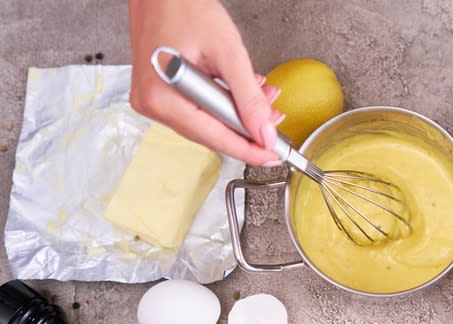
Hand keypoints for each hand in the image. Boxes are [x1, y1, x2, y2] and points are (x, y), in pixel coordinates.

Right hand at [128, 0, 281, 165]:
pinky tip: (240, 91)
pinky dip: (222, 103)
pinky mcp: (160, 93)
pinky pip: (197, 109)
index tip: (273, 156)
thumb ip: (249, 97)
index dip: (249, 149)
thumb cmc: (184, 7)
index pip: (216, 138)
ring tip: (263, 95)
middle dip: (247, 127)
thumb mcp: (228, 53)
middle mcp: (153, 105)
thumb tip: (265, 132)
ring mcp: (154, 100)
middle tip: (275, 121)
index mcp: (164, 98)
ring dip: (237, 112)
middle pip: (211, 133)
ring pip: (207, 122)